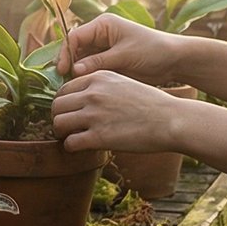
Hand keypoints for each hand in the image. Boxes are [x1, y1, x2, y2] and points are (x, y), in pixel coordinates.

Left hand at [51, 71, 186, 153]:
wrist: (170, 120)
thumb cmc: (151, 104)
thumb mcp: (123, 83)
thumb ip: (101, 88)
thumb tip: (83, 100)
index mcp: (98, 77)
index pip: (64, 89)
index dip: (65, 103)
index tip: (70, 113)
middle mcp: (93, 93)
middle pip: (57, 106)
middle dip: (60, 118)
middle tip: (68, 127)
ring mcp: (94, 115)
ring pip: (58, 124)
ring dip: (63, 133)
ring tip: (73, 137)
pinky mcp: (98, 137)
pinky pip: (70, 143)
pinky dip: (72, 147)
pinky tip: (82, 147)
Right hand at [58, 13, 183, 84]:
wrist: (173, 60)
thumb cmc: (152, 50)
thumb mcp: (124, 55)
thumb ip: (99, 62)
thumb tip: (74, 70)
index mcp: (103, 25)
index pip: (75, 37)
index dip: (65, 53)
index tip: (62, 70)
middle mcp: (101, 35)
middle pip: (75, 49)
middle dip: (68, 65)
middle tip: (63, 83)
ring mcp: (104, 50)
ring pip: (81, 61)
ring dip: (76, 73)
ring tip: (71, 89)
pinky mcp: (109, 63)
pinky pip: (91, 70)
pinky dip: (86, 78)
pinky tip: (82, 90)